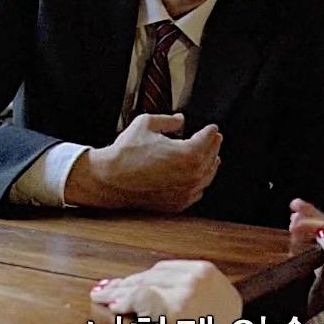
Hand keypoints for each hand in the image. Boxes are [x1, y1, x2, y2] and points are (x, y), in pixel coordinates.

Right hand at [64, 114, 221, 212]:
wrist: (109, 179)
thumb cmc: (125, 153)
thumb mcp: (145, 124)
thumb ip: (167, 120)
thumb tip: (179, 120)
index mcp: (188, 154)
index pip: (208, 139)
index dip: (211, 131)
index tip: (212, 128)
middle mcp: (191, 175)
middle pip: (212, 157)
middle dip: (214, 146)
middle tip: (215, 139)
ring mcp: (184, 192)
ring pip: (207, 177)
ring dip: (210, 165)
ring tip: (211, 157)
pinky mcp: (176, 204)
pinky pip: (196, 193)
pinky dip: (199, 183)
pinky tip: (197, 178)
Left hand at [90, 260, 241, 323]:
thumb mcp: (208, 316)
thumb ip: (186, 299)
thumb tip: (147, 290)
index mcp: (215, 278)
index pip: (173, 270)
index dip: (148, 278)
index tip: (130, 283)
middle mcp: (205, 277)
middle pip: (158, 274)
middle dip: (131, 283)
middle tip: (110, 290)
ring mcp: (191, 289)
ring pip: (146, 284)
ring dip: (121, 293)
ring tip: (103, 298)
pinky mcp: (174, 305)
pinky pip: (139, 299)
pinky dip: (123, 304)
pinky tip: (112, 308)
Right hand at [289, 200, 323, 317]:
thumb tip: (323, 233)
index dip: (314, 221)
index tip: (297, 219)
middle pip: (323, 229)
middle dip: (309, 215)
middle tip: (295, 205)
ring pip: (314, 238)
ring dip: (303, 226)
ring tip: (293, 217)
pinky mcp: (317, 272)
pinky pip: (307, 250)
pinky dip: (298, 240)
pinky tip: (292, 236)